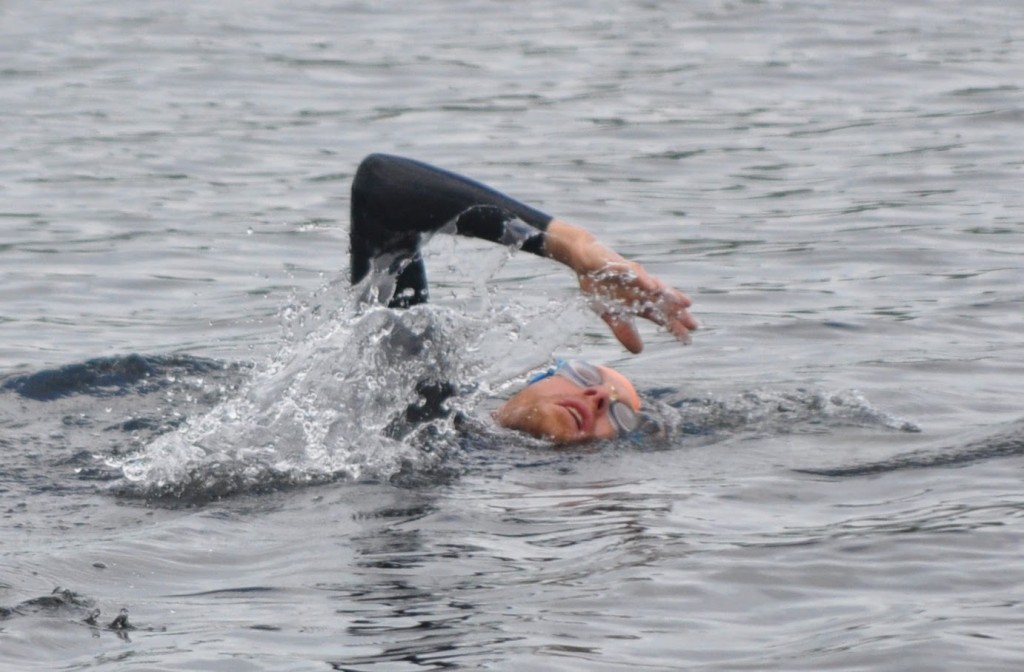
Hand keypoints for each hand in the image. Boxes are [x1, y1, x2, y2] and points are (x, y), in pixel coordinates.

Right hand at [545, 220, 697, 352]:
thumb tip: (639, 351)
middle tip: (694, 326)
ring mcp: (633, 276)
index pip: (661, 316)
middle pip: (664, 302)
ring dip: (669, 294)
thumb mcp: (609, 314)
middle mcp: (642, 289)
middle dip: (679, 313)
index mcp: (639, 301)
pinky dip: (644, 279)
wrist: (584, 259)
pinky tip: (652, 286)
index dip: (674, 327)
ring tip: (684, 304)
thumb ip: (624, 331)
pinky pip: (634, 273)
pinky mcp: (621, 265)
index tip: (688, 341)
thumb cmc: (599, 285)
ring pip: (655, 286)